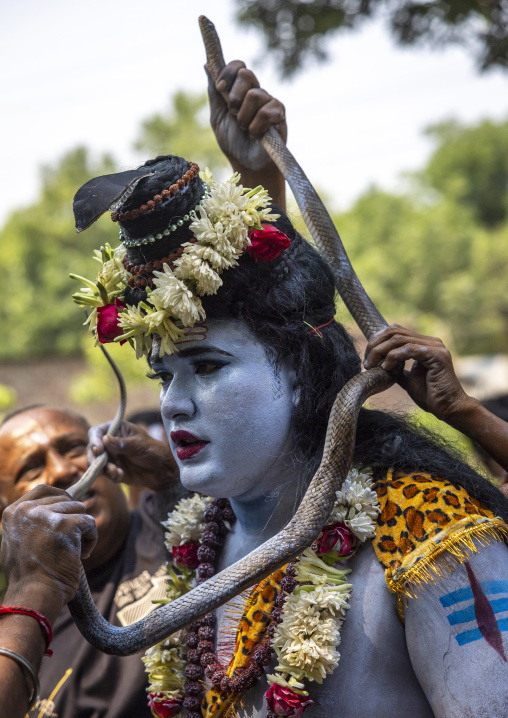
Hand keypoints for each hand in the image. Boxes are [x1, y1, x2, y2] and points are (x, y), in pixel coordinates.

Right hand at [1, 485, 96, 613]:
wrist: (33, 595)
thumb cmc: (28, 576)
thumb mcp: (18, 541)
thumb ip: (31, 522)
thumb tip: (53, 509)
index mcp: (14, 512)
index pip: (44, 490)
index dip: (60, 498)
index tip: (68, 512)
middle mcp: (28, 509)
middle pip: (65, 499)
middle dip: (72, 518)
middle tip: (70, 543)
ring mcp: (47, 515)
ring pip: (80, 509)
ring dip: (82, 531)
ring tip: (74, 552)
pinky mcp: (67, 524)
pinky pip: (90, 522)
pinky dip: (91, 539)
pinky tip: (82, 556)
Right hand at [88, 420, 177, 490]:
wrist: (162, 469)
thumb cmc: (153, 450)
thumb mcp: (139, 444)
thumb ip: (122, 443)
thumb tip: (104, 439)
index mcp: (116, 429)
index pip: (97, 432)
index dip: (94, 440)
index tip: (98, 449)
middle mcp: (110, 443)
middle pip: (92, 449)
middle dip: (94, 458)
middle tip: (100, 465)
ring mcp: (110, 457)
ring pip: (96, 463)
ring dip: (103, 469)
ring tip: (115, 472)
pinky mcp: (112, 470)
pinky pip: (105, 474)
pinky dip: (110, 475)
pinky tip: (121, 475)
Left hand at [208, 60, 286, 171]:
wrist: (245, 163)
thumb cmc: (232, 141)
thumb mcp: (217, 116)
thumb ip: (214, 92)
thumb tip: (207, 65)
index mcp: (241, 90)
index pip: (239, 67)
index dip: (228, 73)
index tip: (221, 87)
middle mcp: (257, 92)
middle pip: (246, 74)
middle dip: (234, 97)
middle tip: (234, 114)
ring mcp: (270, 101)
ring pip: (254, 95)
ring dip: (244, 117)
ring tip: (246, 129)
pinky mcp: (280, 114)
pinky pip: (266, 112)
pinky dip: (256, 127)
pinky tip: (256, 135)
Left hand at [364, 324, 472, 420]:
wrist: (448, 409)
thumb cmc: (430, 396)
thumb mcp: (408, 379)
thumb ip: (397, 369)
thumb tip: (381, 364)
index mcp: (425, 344)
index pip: (396, 331)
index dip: (378, 340)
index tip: (367, 357)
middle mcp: (431, 342)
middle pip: (395, 332)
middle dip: (376, 345)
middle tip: (366, 362)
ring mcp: (435, 347)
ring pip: (399, 339)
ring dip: (380, 351)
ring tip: (372, 365)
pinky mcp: (437, 356)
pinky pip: (408, 349)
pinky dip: (393, 357)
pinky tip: (386, 368)